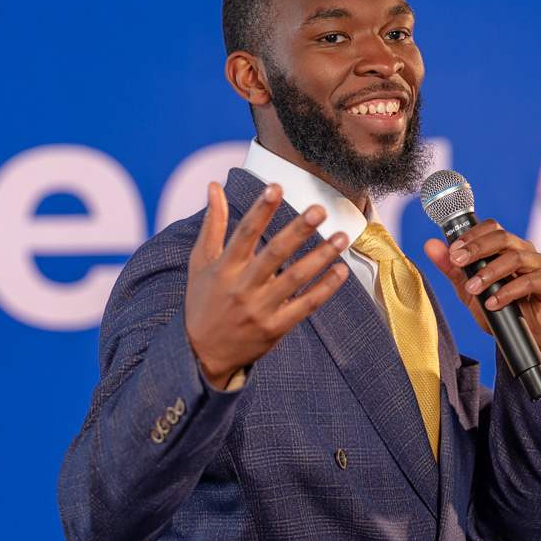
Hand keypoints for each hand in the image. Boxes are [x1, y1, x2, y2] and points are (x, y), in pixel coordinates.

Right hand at [185, 182, 351, 383]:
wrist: (201, 354)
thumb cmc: (202, 302)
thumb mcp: (200, 263)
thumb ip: (212, 224)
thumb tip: (214, 186)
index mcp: (223, 269)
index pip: (244, 233)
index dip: (260, 210)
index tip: (275, 186)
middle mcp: (242, 288)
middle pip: (274, 254)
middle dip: (298, 231)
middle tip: (319, 209)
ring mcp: (260, 310)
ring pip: (295, 279)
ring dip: (320, 257)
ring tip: (341, 236)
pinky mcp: (274, 328)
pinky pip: (304, 306)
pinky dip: (324, 289)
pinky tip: (341, 271)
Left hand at [424, 221, 540, 377]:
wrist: (525, 339)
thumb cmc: (500, 310)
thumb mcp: (469, 291)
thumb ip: (452, 269)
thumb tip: (430, 245)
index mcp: (507, 247)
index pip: (492, 228)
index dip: (472, 236)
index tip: (453, 252)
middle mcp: (526, 251)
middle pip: (503, 238)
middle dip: (477, 249)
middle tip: (458, 262)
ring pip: (516, 258)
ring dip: (490, 273)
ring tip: (473, 289)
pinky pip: (531, 281)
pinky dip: (508, 292)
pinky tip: (493, 303)